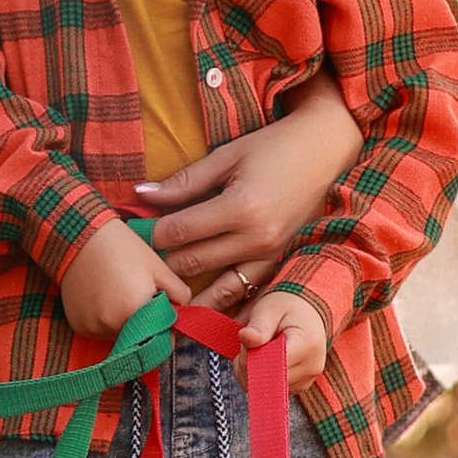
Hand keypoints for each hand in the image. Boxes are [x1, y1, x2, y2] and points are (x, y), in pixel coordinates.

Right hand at [57, 218, 190, 349]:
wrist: (81, 237)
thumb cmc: (123, 248)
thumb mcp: (158, 267)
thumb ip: (179, 294)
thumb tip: (186, 313)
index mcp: (135, 311)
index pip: (162, 340)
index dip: (165, 326)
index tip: (162, 310)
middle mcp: (111, 326)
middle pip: (140, 339)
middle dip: (146, 324)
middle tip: (138, 295)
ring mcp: (93, 328)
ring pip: (120, 337)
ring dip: (125, 325)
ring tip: (119, 294)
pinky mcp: (79, 326)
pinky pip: (100, 333)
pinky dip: (105, 322)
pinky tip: (103, 299)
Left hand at [135, 86, 361, 301]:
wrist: (327, 152)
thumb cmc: (275, 148)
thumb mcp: (227, 157)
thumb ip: (184, 181)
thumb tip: (141, 194)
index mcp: (240, 208)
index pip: (180, 231)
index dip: (150, 233)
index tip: (130, 232)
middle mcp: (256, 238)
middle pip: (193, 262)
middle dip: (162, 262)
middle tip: (137, 262)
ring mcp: (271, 254)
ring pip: (218, 286)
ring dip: (189, 291)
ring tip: (162, 296)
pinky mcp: (280, 261)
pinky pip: (247, 291)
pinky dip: (223, 300)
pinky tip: (202, 310)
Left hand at [239, 286, 330, 388]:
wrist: (307, 312)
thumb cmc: (287, 306)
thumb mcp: (270, 308)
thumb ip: (259, 325)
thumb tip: (246, 338)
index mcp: (307, 345)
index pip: (270, 364)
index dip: (249, 356)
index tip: (245, 340)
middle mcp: (311, 367)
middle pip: (267, 381)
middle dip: (248, 365)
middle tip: (249, 342)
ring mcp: (307, 380)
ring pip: (266, 390)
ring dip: (252, 373)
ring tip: (257, 348)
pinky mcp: (300, 387)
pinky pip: (272, 390)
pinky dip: (261, 378)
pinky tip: (264, 359)